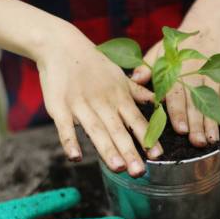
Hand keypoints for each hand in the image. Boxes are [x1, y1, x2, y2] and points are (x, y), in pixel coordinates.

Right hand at [36, 25, 162, 176]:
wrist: (61, 46)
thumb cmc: (94, 64)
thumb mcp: (119, 77)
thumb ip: (138, 93)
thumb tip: (159, 102)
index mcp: (119, 97)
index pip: (136, 120)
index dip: (147, 137)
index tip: (157, 155)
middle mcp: (102, 102)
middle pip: (118, 130)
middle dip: (129, 151)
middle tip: (140, 172)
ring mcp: (80, 105)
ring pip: (96, 131)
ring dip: (107, 150)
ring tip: (118, 168)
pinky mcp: (59, 107)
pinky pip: (65, 127)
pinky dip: (70, 142)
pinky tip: (76, 158)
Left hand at [131, 23, 219, 146]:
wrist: (208, 24)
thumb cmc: (178, 45)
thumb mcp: (160, 51)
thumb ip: (148, 67)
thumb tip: (134, 79)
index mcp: (175, 67)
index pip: (176, 92)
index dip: (178, 112)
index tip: (180, 130)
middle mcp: (194, 70)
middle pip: (195, 100)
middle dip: (196, 122)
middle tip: (196, 142)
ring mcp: (213, 72)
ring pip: (213, 99)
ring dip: (212, 121)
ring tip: (211, 140)